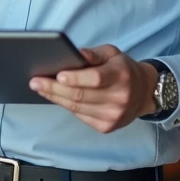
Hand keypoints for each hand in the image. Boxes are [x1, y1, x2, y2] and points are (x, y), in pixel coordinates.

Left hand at [29, 44, 158, 133]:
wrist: (144, 93)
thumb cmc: (123, 69)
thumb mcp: (113, 53)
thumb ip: (94, 53)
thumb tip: (75, 54)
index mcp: (122, 75)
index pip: (95, 78)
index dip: (75, 78)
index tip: (57, 75)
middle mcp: (119, 98)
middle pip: (81, 95)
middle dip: (54, 88)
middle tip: (35, 81)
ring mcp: (113, 115)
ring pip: (77, 108)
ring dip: (55, 98)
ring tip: (39, 88)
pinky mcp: (107, 127)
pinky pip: (80, 116)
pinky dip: (65, 106)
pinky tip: (55, 97)